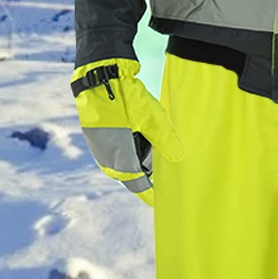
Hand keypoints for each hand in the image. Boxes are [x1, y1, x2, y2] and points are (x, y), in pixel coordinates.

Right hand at [71, 57, 183, 205]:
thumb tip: (179, 159)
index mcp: (121, 161)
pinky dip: (131, 145)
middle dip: (149, 170)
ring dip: (140, 155)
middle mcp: (108, 159)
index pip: (139, 186)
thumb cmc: (126, 99)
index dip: (151, 194)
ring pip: (126, 159)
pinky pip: (118, 149)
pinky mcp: (98, 136)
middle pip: (134, 173)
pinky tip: (140, 130)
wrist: (99, 76)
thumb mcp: (152, 120)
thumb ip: (166, 142)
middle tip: (166, 165)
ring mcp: (101, 148)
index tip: (163, 201)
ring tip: (154, 140)